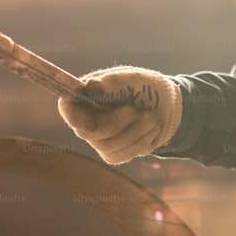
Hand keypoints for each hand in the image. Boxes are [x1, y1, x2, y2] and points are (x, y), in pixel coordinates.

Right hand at [57, 65, 182, 163]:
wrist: (167, 106)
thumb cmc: (145, 87)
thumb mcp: (133, 79)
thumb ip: (113, 82)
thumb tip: (91, 86)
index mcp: (86, 95)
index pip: (67, 108)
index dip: (73, 117)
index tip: (90, 123)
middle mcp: (87, 118)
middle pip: (87, 132)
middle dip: (115, 124)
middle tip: (134, 111)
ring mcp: (98, 138)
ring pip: (107, 146)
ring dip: (134, 132)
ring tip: (150, 118)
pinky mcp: (113, 153)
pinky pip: (121, 155)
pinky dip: (140, 141)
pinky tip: (150, 129)